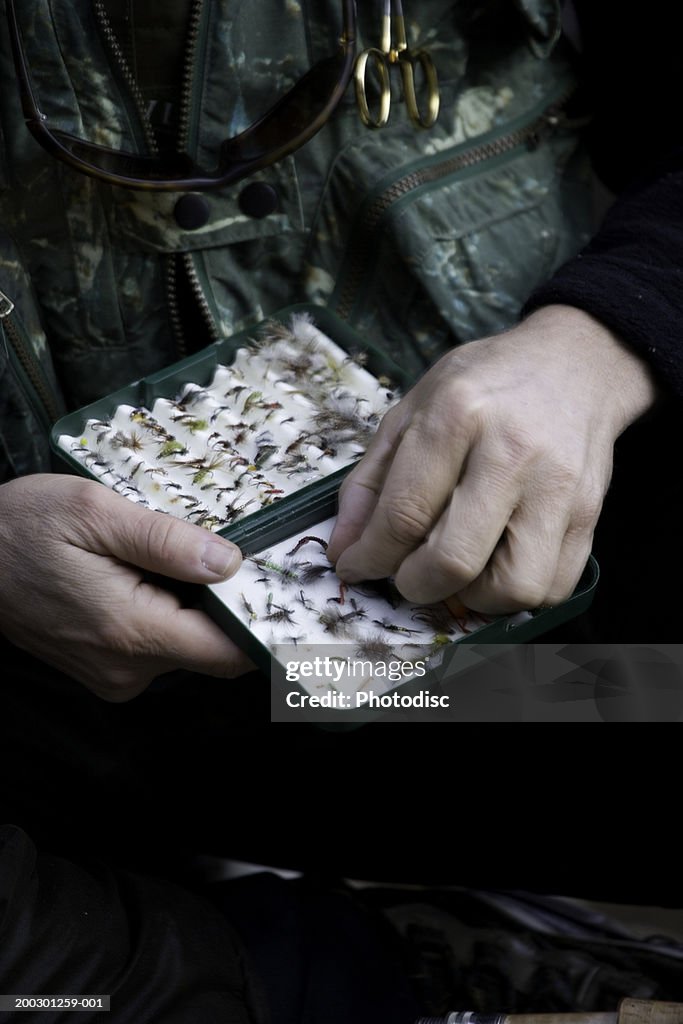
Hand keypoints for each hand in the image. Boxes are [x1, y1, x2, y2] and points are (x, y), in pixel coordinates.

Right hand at [0, 474, 253, 699]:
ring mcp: (115, 675)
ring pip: (188, 647)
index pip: (227, 652)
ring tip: (178, 558)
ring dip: (197, 607)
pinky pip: (159, 647)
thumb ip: (166, 540)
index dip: (261, 623)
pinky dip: (170, 614)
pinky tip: (151, 576)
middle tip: (233, 552)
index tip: (281, 589)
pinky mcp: (106, 670)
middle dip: (231, 605)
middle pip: (213, 649)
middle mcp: (127, 669)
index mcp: (131, 631)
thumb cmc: (23, 527)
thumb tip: (229, 562)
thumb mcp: (95, 511)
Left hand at [327, 305, 658, 613]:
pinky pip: (552, 587)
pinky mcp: (590, 514)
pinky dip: (515, 595)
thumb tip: (344, 549)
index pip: (403, 513)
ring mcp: (558, 488)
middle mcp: (511, 453)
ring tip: (458, 570)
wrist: (575, 365)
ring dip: (471, 597)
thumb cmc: (484, 386)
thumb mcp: (412, 410)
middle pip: (453, 559)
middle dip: (414, 585)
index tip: (357, 567)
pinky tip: (496, 565)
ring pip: (511, 587)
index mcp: (457, 416)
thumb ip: (369, 481)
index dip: (370, 556)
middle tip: (406, 573)